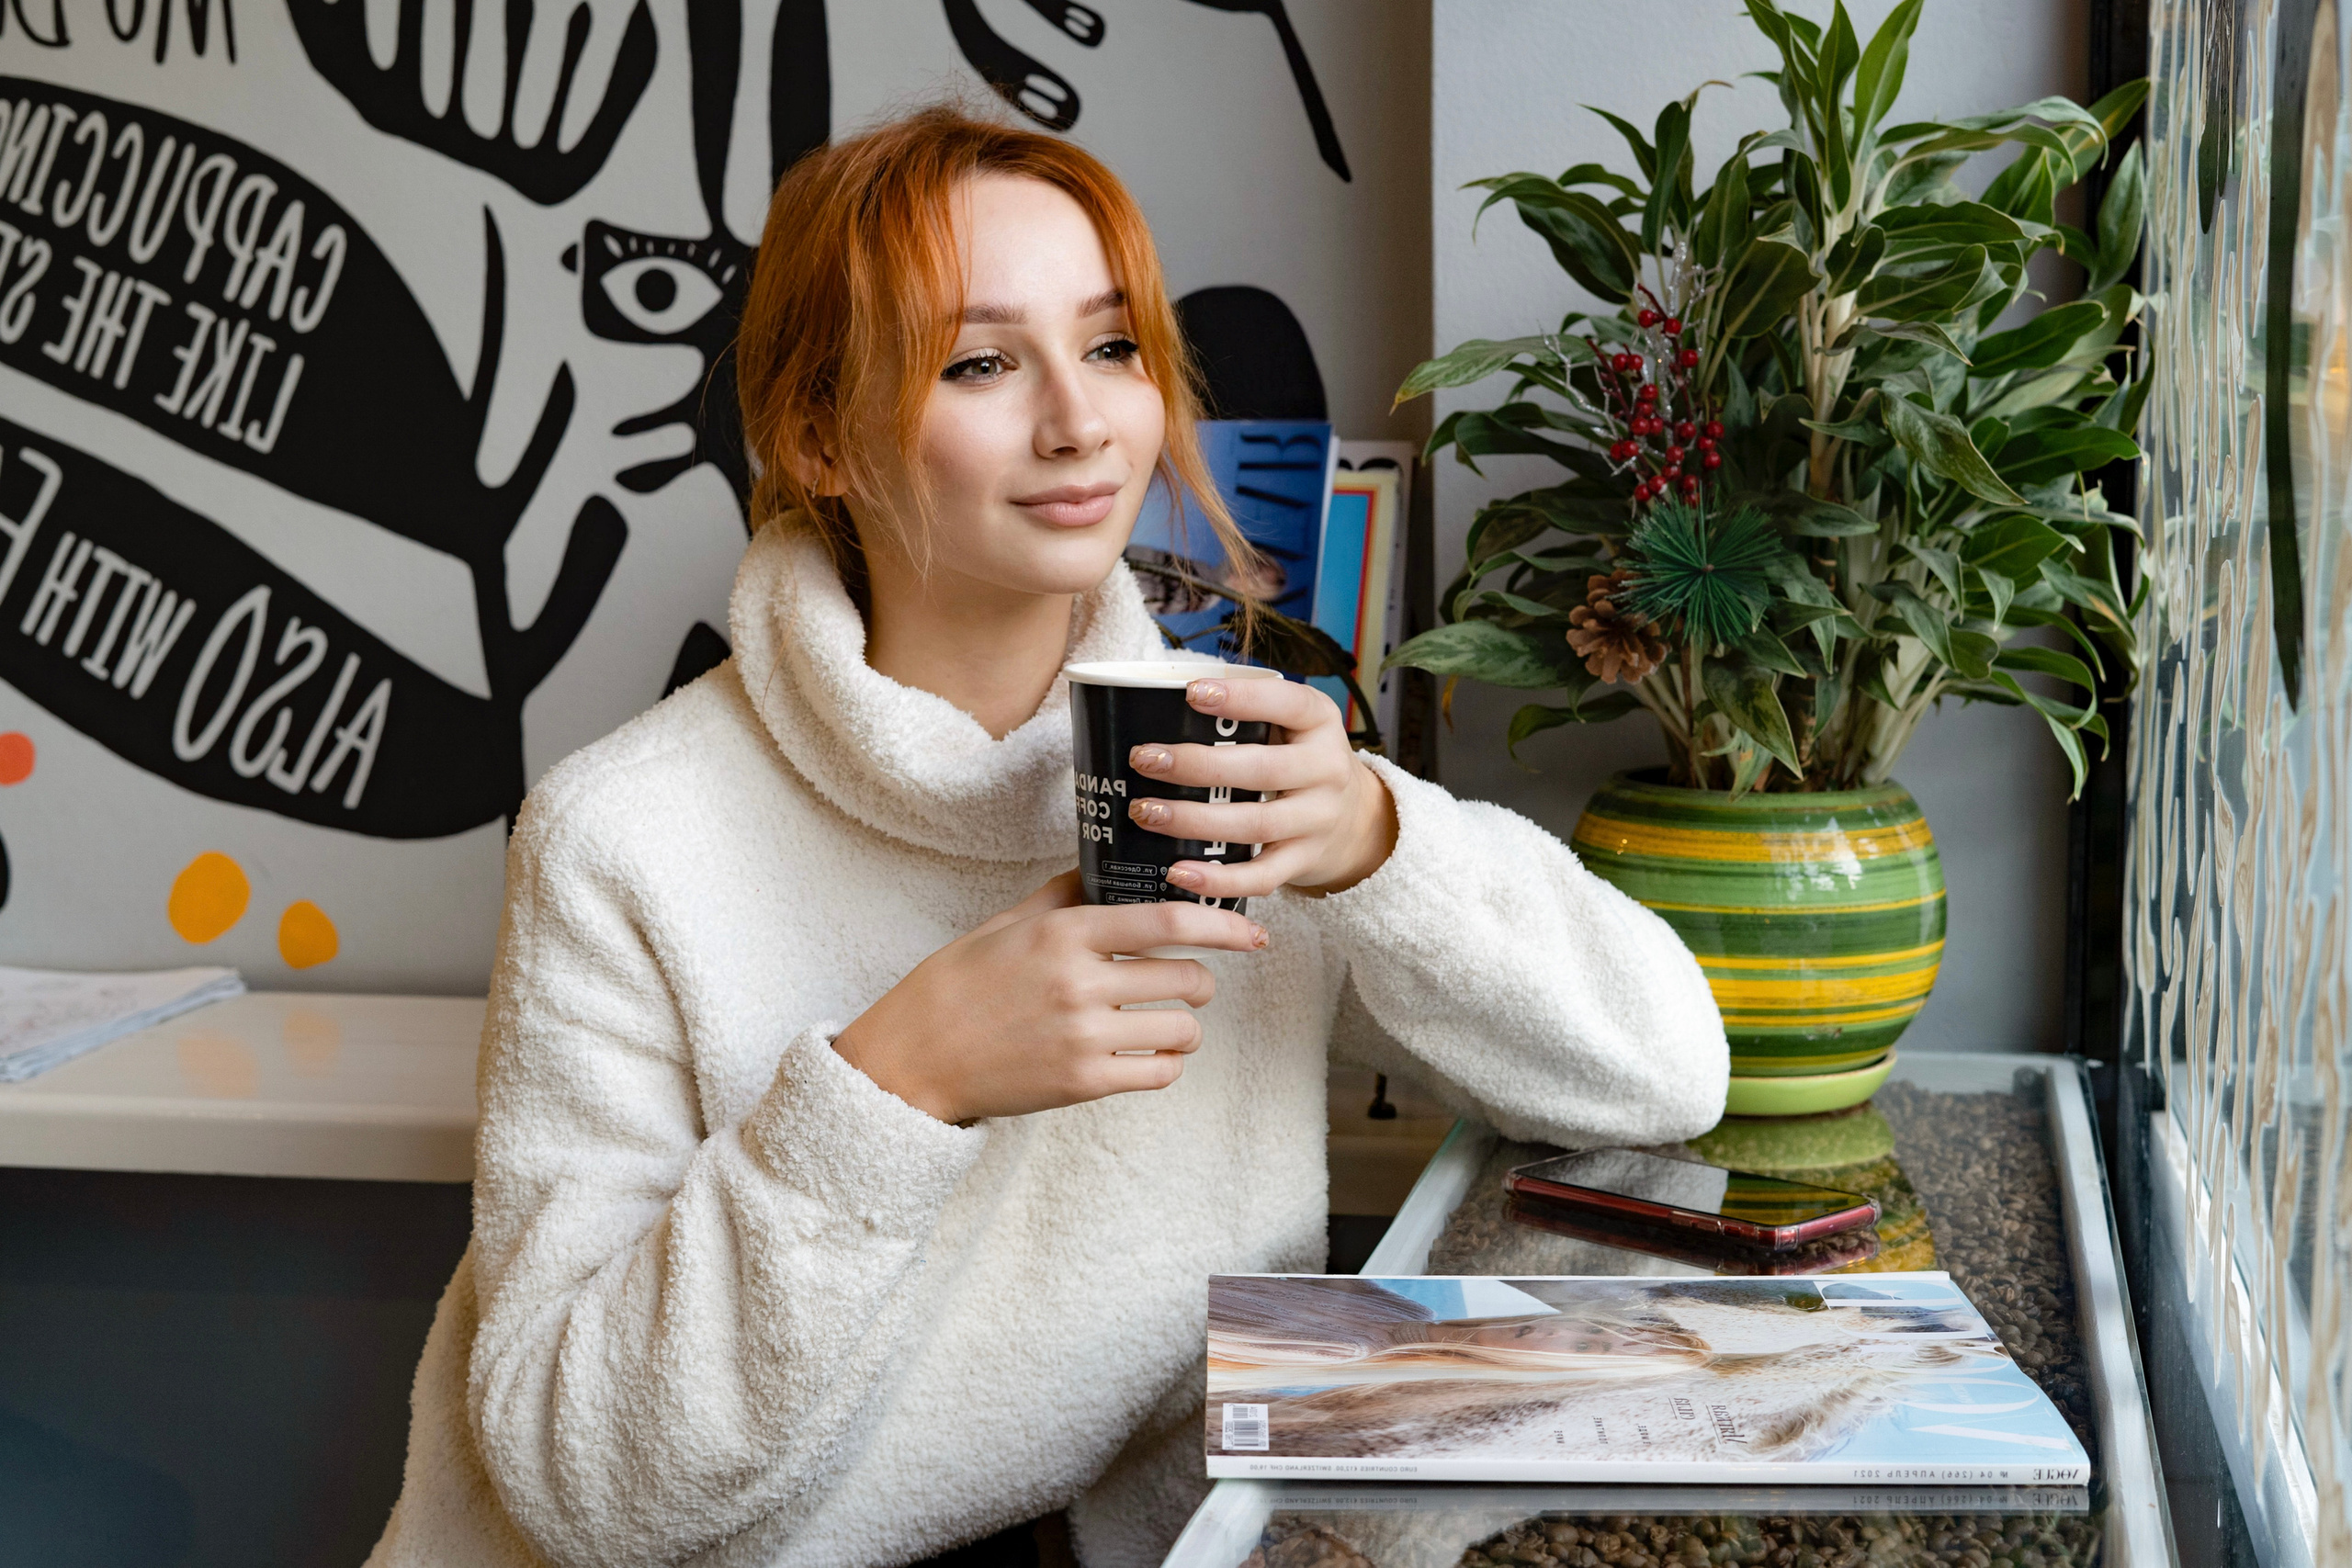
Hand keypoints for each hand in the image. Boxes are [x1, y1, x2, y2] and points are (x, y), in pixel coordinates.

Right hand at [830, 872, 1267, 1123]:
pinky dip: (1164, 1064)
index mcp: (1063, 934)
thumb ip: (1064, 894)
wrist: (912, 1058)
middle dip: (1202, 981)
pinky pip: (1159, 1074)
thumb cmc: (957, 985)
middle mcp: (1079, 983)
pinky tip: (1145, 1054)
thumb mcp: (1006, 923)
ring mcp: (1082, 1037)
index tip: (1251, 930)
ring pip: (1182, 1030)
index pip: (1165, 921)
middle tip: (1190, 982)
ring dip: (1185, 1026)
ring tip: (1164, 1023)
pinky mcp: (1082, 1084)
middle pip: (1187, 978)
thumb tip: (1109, 866)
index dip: (1220, 923)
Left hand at [1126, 677, 1397, 899]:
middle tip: (1145, 760)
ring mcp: (1318, 820)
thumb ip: (1246, 711)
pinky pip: (1261, 877)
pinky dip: (1218, 879)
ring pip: (1255, 825)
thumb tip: (1161, 701)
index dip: (1240, 699)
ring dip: (1194, 821)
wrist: (1354, 819)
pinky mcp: (1304, 861)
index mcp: (1319, 721)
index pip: (1286, 703)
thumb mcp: (1291, 723)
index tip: (1191, 693)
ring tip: (1145, 812)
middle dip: (1197, 766)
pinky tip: (1177, 872)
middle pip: (1261, 770)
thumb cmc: (1298, 758)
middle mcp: (1327, 770)